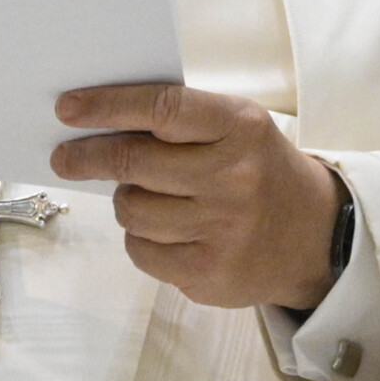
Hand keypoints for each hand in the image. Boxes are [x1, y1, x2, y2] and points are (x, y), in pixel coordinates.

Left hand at [49, 84, 343, 309]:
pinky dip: (140, 237)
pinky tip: (164, 229)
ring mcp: (222, 229)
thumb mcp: (238, 128)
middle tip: (64, 156)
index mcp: (240, 128)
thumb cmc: (259, 169)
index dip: (107, 107)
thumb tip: (97, 121)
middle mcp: (234, 178)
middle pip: (133, 162)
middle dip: (88, 156)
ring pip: (132, 210)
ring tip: (145, 195)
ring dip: (125, 200)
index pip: (161, 109)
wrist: (314, 237)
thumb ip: (181, 120)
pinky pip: (141, 250)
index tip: (68, 108)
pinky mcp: (208, 273)